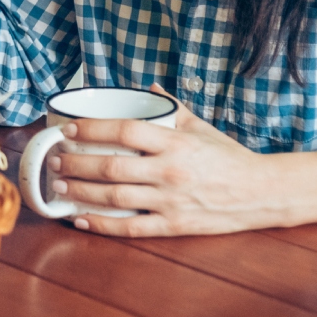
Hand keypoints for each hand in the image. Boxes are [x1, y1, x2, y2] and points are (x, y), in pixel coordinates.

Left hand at [51, 85, 276, 236]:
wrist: (262, 192)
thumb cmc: (228, 157)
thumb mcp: (200, 126)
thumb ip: (170, 108)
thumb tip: (147, 89)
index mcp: (175, 142)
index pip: (124, 130)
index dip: (91, 129)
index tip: (68, 129)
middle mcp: (170, 171)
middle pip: (111, 167)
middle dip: (76, 163)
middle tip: (54, 159)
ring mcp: (170, 201)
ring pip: (114, 197)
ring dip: (81, 191)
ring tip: (59, 185)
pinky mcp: (173, 226)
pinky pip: (130, 227)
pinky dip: (101, 225)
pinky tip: (80, 219)